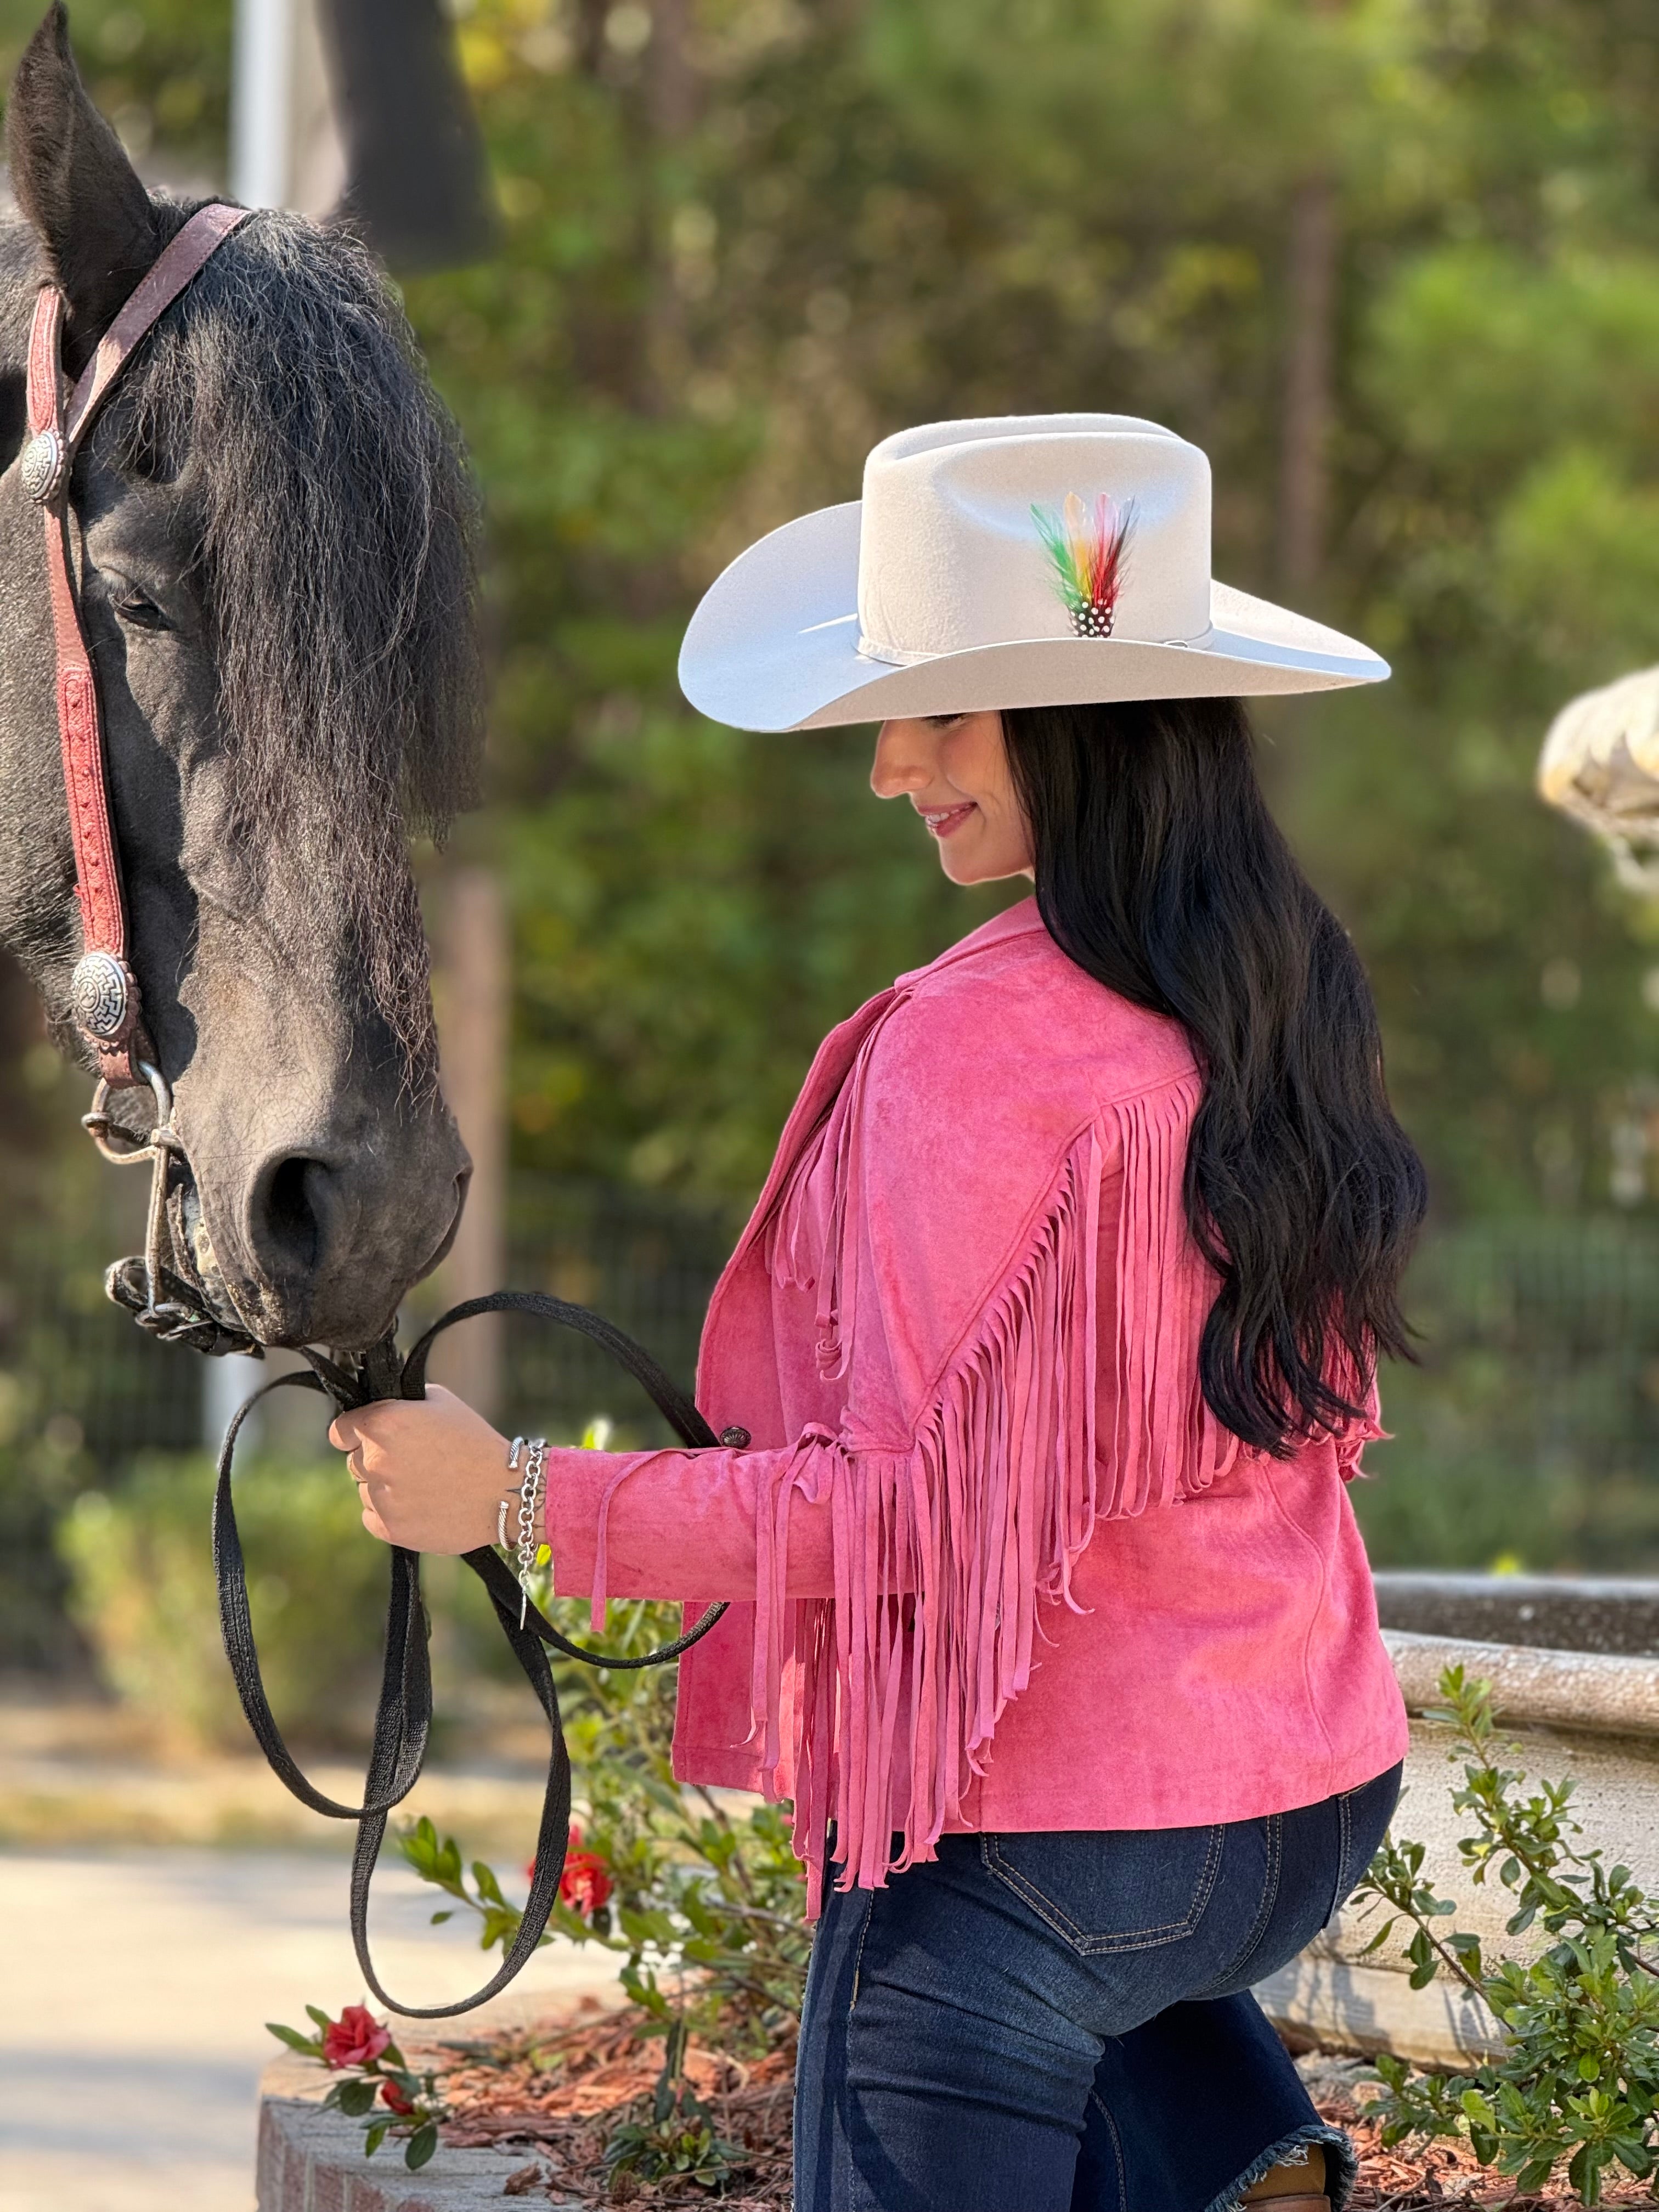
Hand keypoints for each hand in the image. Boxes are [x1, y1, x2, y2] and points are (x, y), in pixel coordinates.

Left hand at [329, 1385, 515, 1553]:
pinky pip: (372, 1518)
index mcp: (383, 1424)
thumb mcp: (441, 1403)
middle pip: (355, 1462)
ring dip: (386, 1488)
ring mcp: (381, 1497)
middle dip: (378, 1460)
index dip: (353, 1433)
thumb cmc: (475, 1442)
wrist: (505, 1491)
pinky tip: (420, 1505)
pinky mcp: (390, 1529)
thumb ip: (402, 1404)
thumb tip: (381, 1407)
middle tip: (414, 1462)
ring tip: (425, 1485)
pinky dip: (389, 1513)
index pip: (339, 1431)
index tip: (365, 1438)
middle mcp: (375, 1460)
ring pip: (366, 1491)